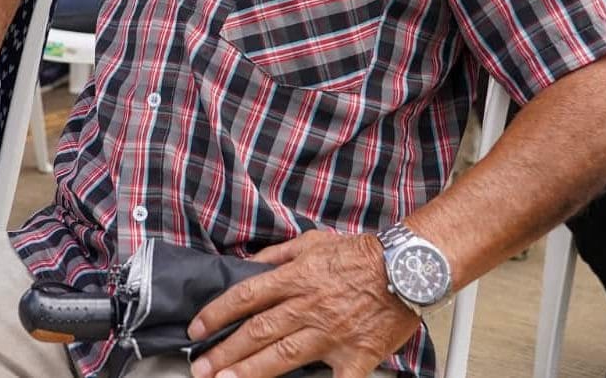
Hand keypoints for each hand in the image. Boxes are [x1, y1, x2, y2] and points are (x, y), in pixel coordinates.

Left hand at [187, 230, 418, 377]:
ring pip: (283, 355)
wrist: (408, 266)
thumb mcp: (314, 241)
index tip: (197, 328)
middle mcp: (309, 306)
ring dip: (250, 370)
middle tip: (199, 365)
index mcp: (297, 278)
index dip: (217, 313)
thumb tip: (249, 265)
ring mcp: (331, 333)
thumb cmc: (362, 253)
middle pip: (257, 331)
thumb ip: (279, 254)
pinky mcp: (356, 354)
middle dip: (224, 350)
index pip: (246, 296)